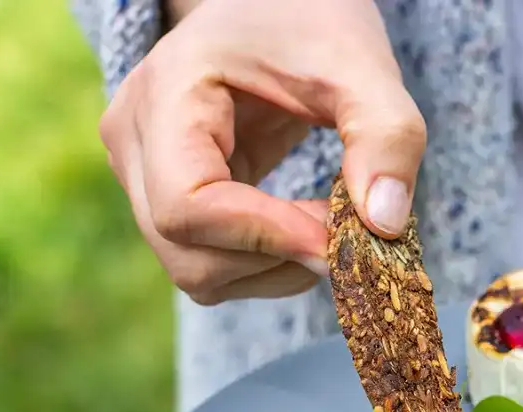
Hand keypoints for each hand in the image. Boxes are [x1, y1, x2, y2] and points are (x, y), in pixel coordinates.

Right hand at [100, 0, 426, 304]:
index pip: (188, 206)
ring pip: (200, 274)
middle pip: (189, 257)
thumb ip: (386, 137)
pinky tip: (310, 225)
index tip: (340, 238)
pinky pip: (214, 266)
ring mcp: (144, 178)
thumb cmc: (311, 20)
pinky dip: (270, 264)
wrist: (273, 6)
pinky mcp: (172, 202)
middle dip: (279, 258)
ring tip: (330, 219)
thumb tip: (385, 227)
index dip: (268, 236)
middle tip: (345, 226)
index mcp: (167, 95)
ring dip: (278, 269)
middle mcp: (136, 142)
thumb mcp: (361, 64)